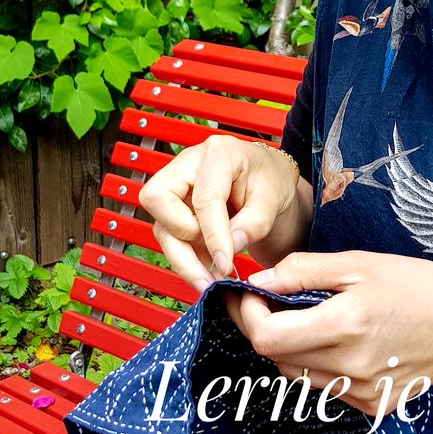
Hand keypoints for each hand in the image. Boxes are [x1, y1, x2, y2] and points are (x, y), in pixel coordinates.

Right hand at [137, 135, 302, 290]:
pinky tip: (206, 272)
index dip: (213, 235)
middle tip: (214, 260)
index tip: (225, 264)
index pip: (205, 196)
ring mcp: (178, 186)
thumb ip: (253, 224)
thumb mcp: (274, 200)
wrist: (269, 182)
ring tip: (209, 280)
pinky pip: (169, 237)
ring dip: (182, 258)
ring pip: (160, 226)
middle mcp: (189, 164)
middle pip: (159, 200)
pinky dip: (186, 259)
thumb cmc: (271, 181)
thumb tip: (227, 250)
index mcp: (219, 153)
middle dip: (182, 237)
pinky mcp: (175, 208)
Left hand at [222, 249, 432, 414]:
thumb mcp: (360, 265)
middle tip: (276, 300)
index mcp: (345, 326)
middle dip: (266, 326)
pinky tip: (347, 342)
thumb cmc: (420, 287)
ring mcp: (361, 393)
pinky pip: (325, 387)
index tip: (249, 293)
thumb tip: (258, 281)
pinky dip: (322, 364)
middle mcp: (349, 368)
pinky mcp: (372, 406)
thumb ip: (303, 272)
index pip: (266, 336)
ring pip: (296, 374)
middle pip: (275, 356)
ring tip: (319, 319)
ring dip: (293, 346)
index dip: (247, 313)